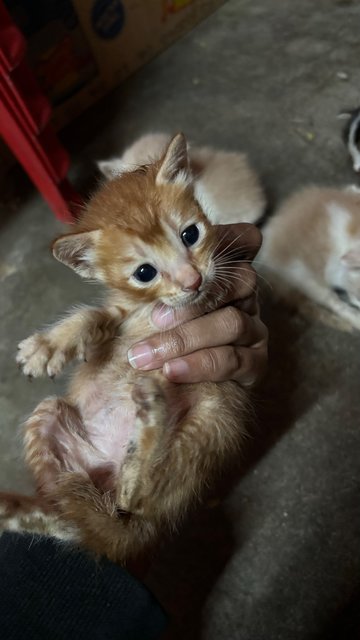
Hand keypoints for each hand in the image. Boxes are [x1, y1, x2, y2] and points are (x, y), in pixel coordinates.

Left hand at [128, 223, 267, 385]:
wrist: (166, 383)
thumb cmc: (152, 328)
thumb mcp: (143, 295)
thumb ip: (141, 274)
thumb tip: (87, 245)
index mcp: (226, 269)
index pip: (244, 239)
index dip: (227, 239)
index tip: (190, 254)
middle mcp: (246, 295)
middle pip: (238, 281)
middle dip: (193, 299)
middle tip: (153, 317)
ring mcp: (254, 328)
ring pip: (232, 323)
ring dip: (186, 338)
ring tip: (148, 354)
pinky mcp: (256, 363)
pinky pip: (234, 361)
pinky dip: (200, 365)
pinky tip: (172, 371)